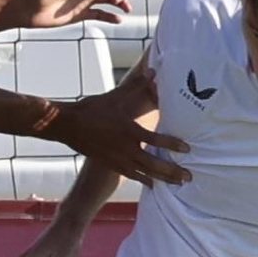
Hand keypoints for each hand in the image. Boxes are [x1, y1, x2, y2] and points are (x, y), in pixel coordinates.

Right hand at [49, 78, 189, 187]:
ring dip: (163, 179)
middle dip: (173, 171)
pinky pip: (132, 176)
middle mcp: (125, 148)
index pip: (156, 140)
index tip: (188, 149)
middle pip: (154, 163)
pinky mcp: (111, 164)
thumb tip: (153, 72)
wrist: (68, 125)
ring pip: (145, 173)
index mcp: (129, 130)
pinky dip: (144, 180)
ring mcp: (118, 159)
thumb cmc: (91, 109)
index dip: (173, 145)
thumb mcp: (115, 97)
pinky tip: (154, 185)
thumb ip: (136, 86)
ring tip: (178, 184)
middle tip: (189, 177)